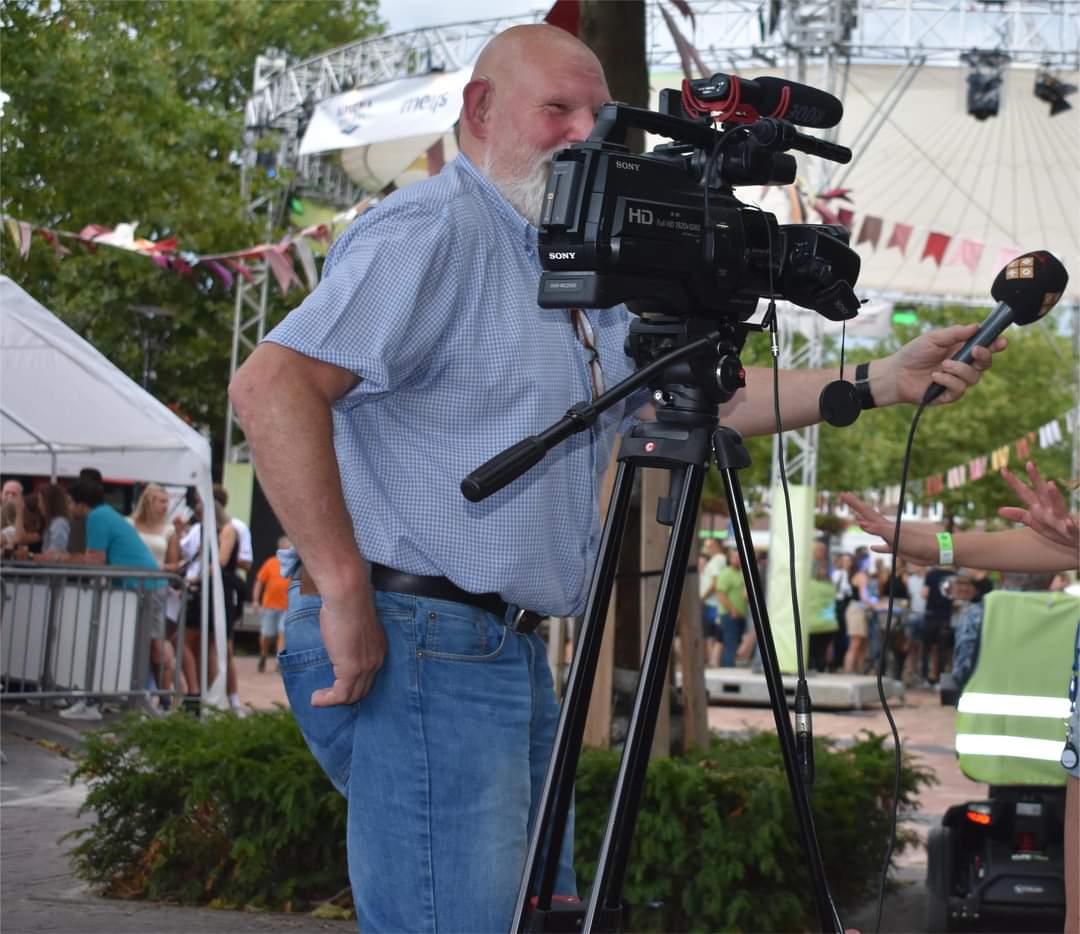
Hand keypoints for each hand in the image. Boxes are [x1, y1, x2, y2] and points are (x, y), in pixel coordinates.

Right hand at [311, 584, 386, 706]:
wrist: (347, 597)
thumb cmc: (345, 603)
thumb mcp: (349, 624)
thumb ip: (346, 637)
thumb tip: (335, 641)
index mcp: (378, 649)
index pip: (368, 676)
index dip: (353, 684)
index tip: (336, 684)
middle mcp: (376, 660)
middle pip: (362, 689)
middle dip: (344, 695)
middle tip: (326, 696)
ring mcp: (366, 667)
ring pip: (352, 695)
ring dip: (333, 700)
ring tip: (318, 698)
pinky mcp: (352, 670)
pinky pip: (340, 695)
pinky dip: (327, 700)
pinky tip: (316, 698)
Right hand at [838, 492, 939, 562]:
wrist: (935, 551)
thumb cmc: (916, 543)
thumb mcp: (895, 536)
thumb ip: (878, 530)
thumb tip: (860, 524)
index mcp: (885, 525)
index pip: (865, 511)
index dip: (854, 503)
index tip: (843, 494)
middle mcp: (886, 529)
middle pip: (867, 516)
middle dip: (856, 507)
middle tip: (845, 497)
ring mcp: (891, 538)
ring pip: (874, 530)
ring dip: (864, 524)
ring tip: (857, 519)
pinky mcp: (897, 549)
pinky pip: (884, 547)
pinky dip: (878, 547)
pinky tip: (872, 548)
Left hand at [880, 323, 1005, 405]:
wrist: (895, 373)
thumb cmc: (913, 353)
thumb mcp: (934, 338)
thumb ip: (955, 333)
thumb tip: (976, 326)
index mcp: (962, 350)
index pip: (985, 348)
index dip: (996, 345)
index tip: (1002, 341)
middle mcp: (963, 366)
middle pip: (986, 364)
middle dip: (984, 356)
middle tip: (974, 351)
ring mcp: (956, 381)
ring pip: (974, 377)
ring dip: (960, 369)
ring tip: (943, 365)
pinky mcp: (949, 395)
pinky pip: (959, 389)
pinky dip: (948, 381)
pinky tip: (935, 376)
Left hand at [998, 461, 1078, 550]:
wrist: (1077, 540)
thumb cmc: (1056, 529)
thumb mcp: (1035, 523)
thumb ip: (1019, 515)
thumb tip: (999, 510)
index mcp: (1039, 508)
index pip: (1024, 493)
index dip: (1013, 483)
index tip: (1002, 470)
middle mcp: (1049, 510)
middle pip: (1041, 492)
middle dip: (1036, 479)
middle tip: (1029, 463)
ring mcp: (1061, 519)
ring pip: (1058, 506)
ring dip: (1054, 496)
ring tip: (1051, 483)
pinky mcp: (1072, 530)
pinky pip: (1071, 528)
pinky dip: (1070, 525)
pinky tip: (1068, 522)